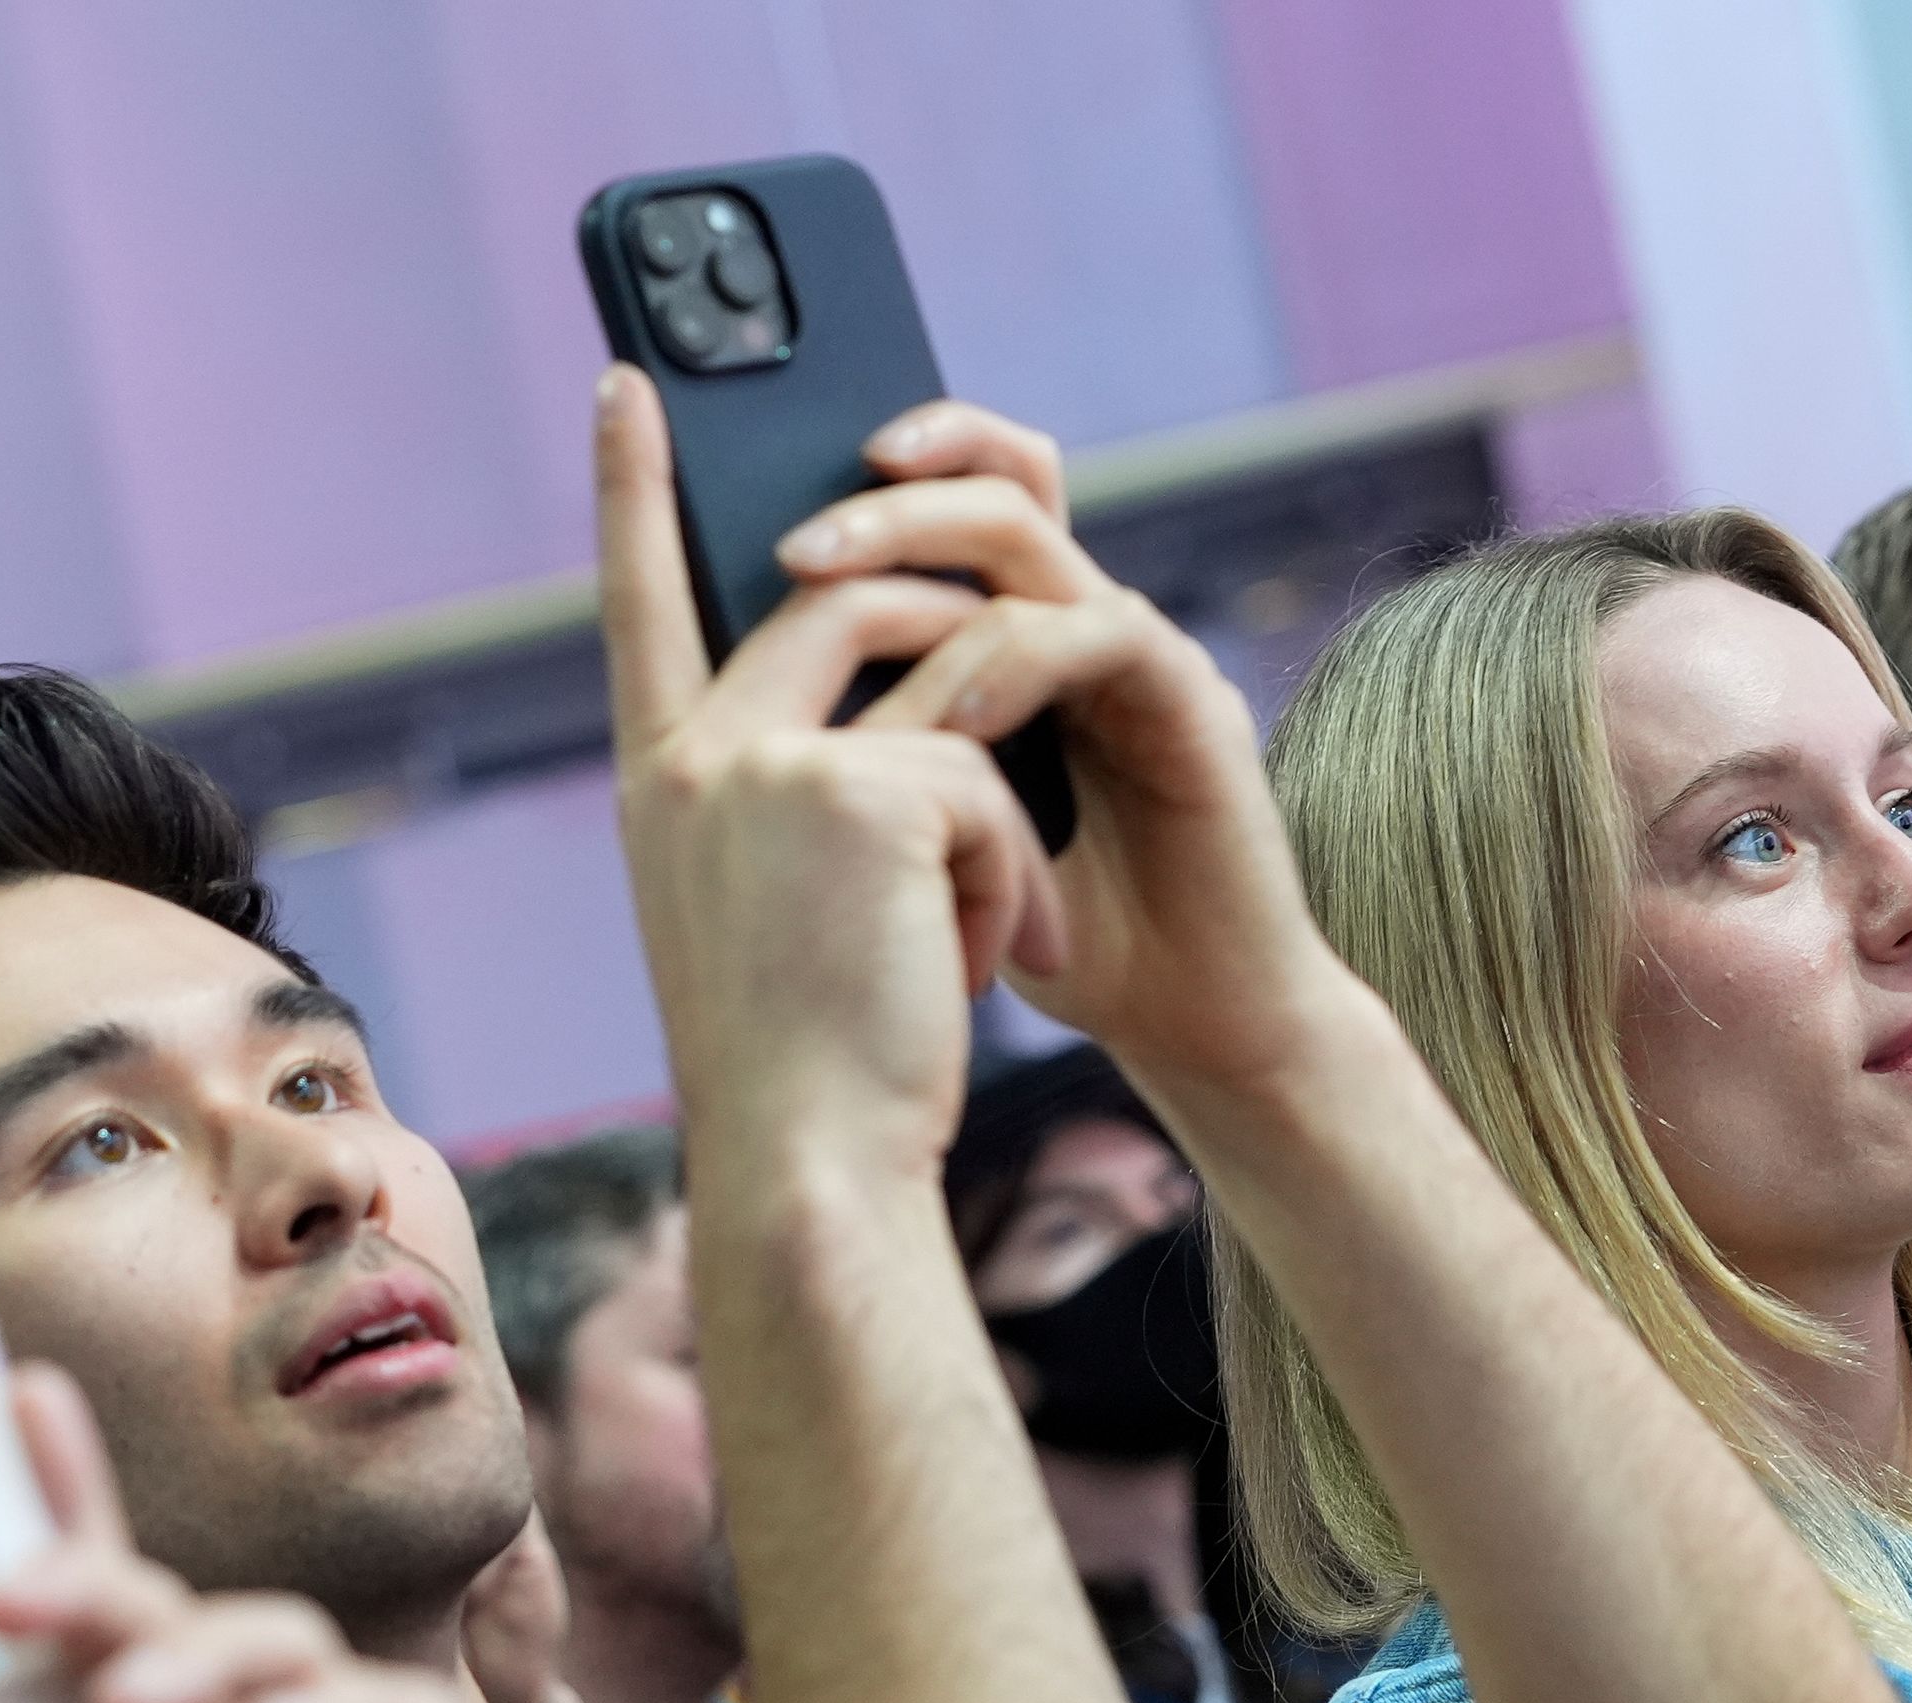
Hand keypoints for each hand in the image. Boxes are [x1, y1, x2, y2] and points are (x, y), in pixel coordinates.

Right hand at [597, 372, 1050, 1183]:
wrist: (814, 1173)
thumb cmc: (816, 1071)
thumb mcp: (782, 913)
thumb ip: (804, 798)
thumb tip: (899, 724)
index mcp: (662, 786)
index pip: (639, 600)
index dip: (636, 488)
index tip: (633, 384)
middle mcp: (694, 757)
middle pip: (835, 596)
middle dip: (947, 631)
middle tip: (1001, 733)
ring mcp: (767, 764)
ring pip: (939, 680)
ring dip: (994, 804)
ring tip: (993, 931)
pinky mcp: (862, 791)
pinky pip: (987, 774)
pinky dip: (1017, 876)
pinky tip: (995, 966)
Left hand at [773, 407, 1366, 1093]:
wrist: (1189, 1023)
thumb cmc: (1049, 945)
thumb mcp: (913, 841)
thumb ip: (853, 761)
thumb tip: (722, 705)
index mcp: (1005, 645)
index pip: (940, 501)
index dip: (857, 469)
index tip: (745, 476)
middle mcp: (1069, 623)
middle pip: (980, 480)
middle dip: (877, 496)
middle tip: (790, 548)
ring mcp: (1129, 652)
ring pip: (1021, 529)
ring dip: (916, 547)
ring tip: (823, 593)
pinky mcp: (1190, 698)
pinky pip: (1095, 630)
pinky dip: (1016, 661)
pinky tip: (955, 723)